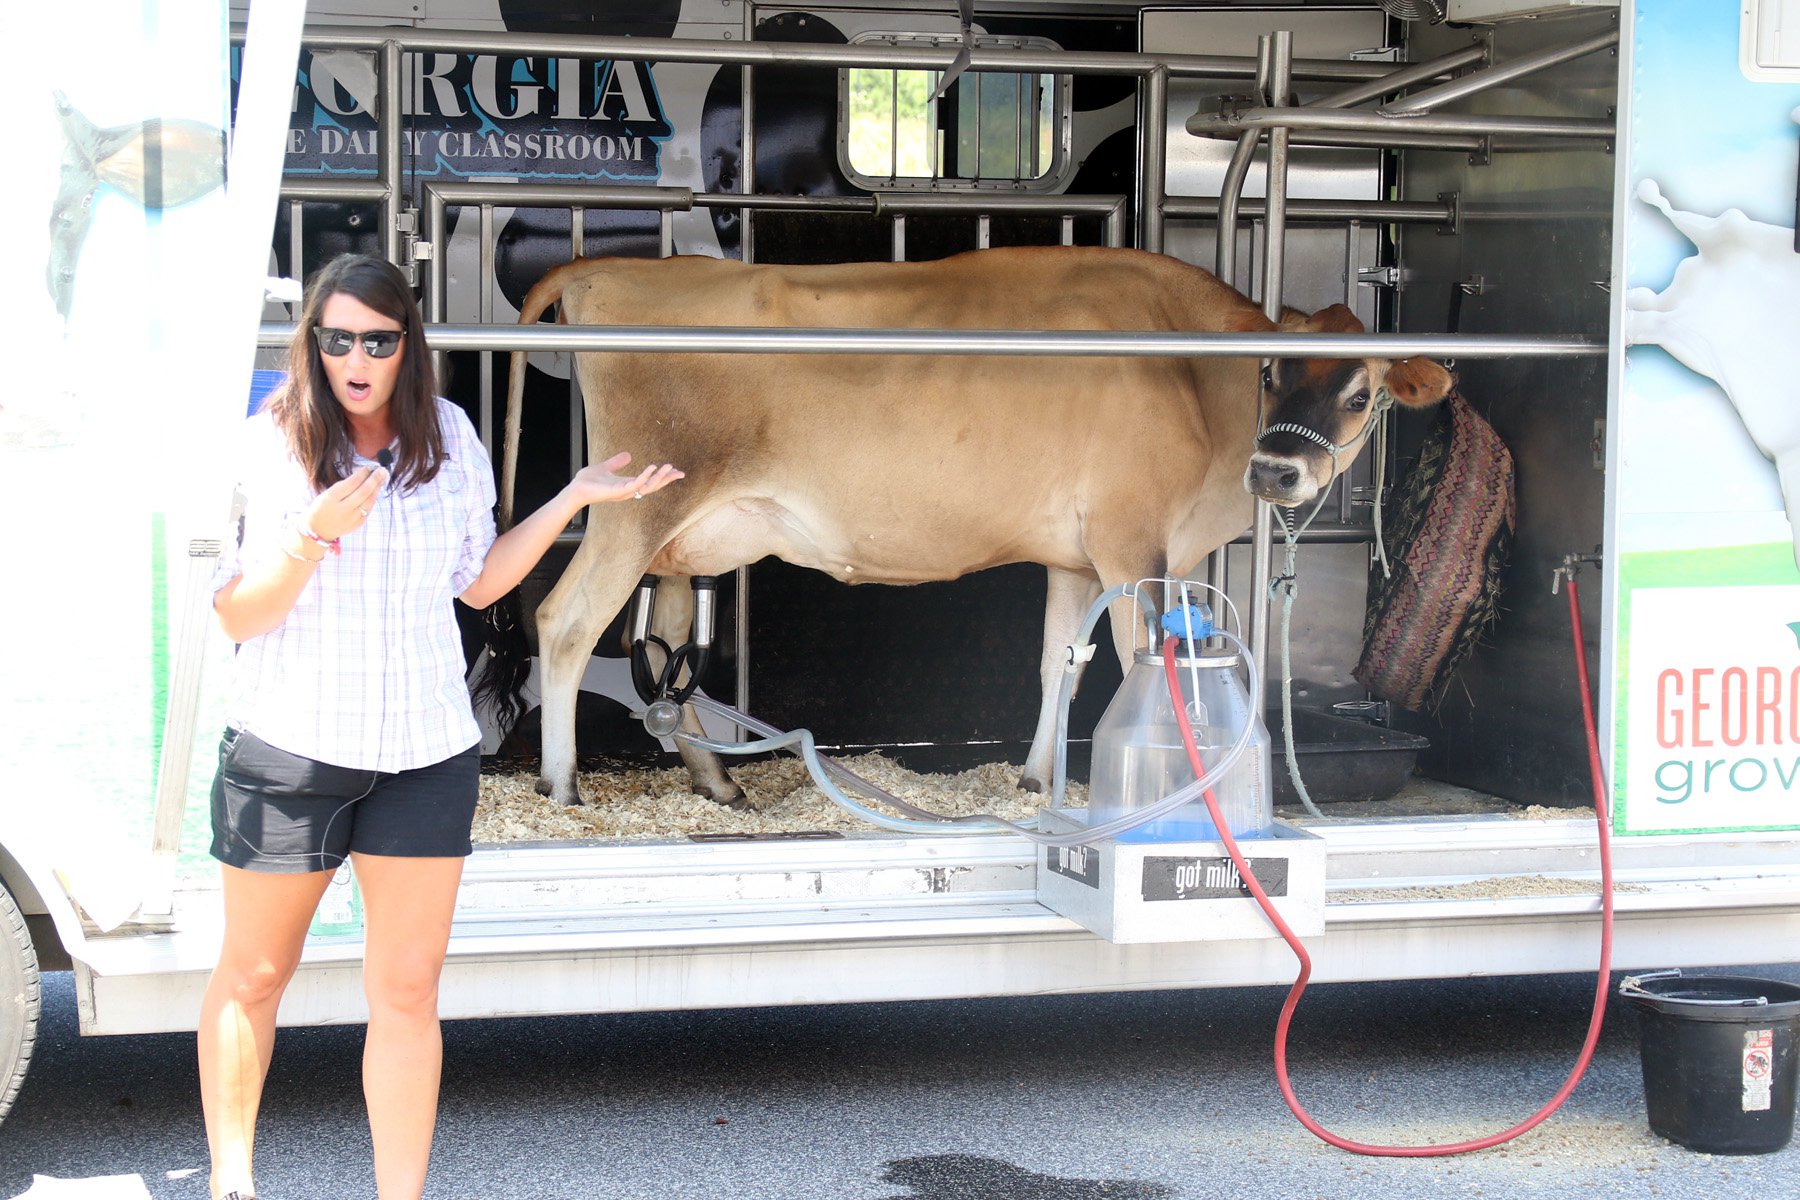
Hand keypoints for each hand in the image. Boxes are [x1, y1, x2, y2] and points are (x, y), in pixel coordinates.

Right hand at [305, 465, 387, 540]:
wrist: (318, 529)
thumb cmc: (323, 506)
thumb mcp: (327, 493)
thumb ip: (344, 485)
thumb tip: (364, 474)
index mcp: (332, 497)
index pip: (352, 483)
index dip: (363, 474)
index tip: (369, 467)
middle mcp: (342, 508)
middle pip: (363, 492)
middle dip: (375, 479)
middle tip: (382, 470)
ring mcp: (352, 518)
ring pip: (369, 501)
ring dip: (377, 488)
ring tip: (382, 478)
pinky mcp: (358, 523)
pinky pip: (369, 508)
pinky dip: (374, 498)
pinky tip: (376, 490)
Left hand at [568, 452, 683, 506]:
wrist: (575, 489)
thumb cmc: (588, 481)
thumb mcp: (605, 468)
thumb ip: (617, 462)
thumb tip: (629, 455)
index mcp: (627, 485)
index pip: (649, 482)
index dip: (662, 477)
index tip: (675, 470)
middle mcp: (628, 490)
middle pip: (653, 486)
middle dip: (667, 480)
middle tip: (681, 473)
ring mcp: (624, 492)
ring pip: (647, 486)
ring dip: (660, 478)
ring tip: (670, 468)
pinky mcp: (618, 491)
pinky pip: (635, 484)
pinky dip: (645, 476)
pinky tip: (652, 467)